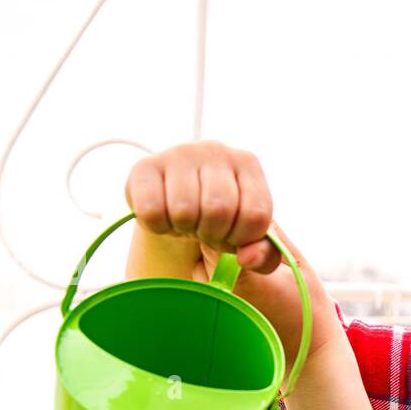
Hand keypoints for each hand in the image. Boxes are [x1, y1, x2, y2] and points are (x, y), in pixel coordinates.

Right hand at [124, 140, 282, 272]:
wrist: (180, 210)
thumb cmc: (221, 223)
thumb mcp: (250, 241)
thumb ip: (265, 255)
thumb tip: (247, 258)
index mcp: (247, 164)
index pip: (255, 214)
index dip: (242, 238)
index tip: (232, 236)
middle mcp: (215, 151)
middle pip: (218, 210)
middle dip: (213, 235)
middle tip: (206, 231)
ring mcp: (179, 154)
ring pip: (184, 210)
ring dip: (185, 230)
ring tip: (187, 222)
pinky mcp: (145, 168)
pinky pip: (151, 212)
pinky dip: (159, 227)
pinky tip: (166, 217)